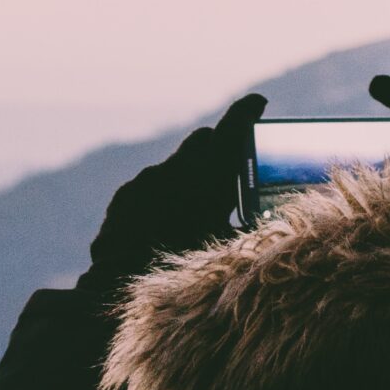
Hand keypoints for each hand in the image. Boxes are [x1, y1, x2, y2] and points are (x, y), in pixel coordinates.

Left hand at [85, 94, 267, 282]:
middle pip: (202, 141)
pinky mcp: (123, 198)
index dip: (248, 111)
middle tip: (231, 167)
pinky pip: (148, 188)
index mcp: (208, 176)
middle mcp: (174, 169)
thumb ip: (247, 230)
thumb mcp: (226, 250)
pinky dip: (161, 199)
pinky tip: (163, 227)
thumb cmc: (183, 269)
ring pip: (173, 167)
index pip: (233, 127)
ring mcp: (145, 181)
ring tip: (194, 212)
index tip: (258, 103)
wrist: (122, 286)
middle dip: (217, 147)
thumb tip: (267, 226)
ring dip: (187, 179)